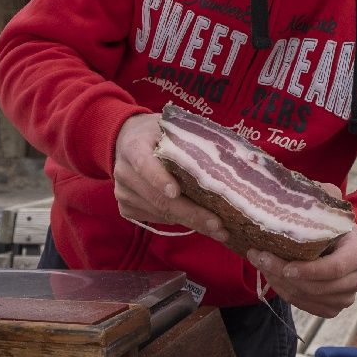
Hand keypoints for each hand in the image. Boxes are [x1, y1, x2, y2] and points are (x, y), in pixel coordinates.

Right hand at [113, 114, 227, 242]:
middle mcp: (124, 172)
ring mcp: (123, 193)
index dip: (160, 179)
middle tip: (218, 225)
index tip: (176, 192)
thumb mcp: (171, 126)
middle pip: (159, 198)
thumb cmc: (157, 133)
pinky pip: (157, 219)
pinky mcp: (126, 207)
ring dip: (191, 223)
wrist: (126, 140)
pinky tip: (199, 222)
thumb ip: (191, 139)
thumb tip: (232, 155)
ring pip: (161, 213)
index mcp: (134, 146)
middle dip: (191, 214)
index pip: (144, 164)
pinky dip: (179, 221)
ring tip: (219, 230)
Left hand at [247, 200, 356, 317]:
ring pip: (309, 298)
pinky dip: (287, 294)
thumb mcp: (330, 204)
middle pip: (318, 287)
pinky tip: (274, 277)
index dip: (309, 270)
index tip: (285, 266)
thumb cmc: (331, 222)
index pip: (335, 268)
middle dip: (284, 275)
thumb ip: (323, 194)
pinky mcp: (334, 307)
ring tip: (262, 264)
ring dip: (281, 284)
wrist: (340, 242)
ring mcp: (347, 296)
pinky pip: (307, 307)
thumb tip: (307, 189)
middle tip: (259, 258)